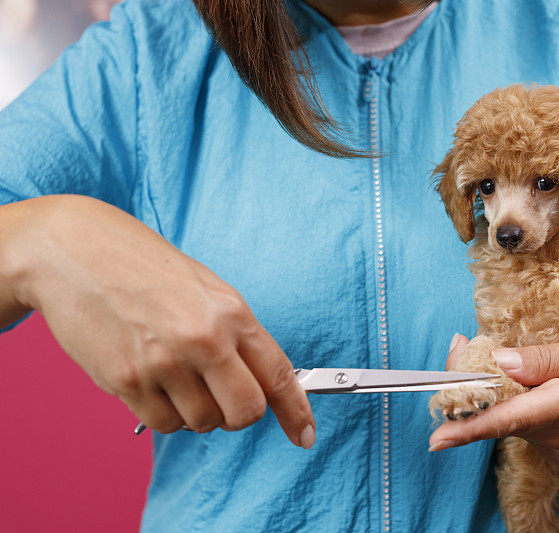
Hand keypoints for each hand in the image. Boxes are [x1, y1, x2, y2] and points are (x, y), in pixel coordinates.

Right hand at [2, 195, 314, 446]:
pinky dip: (163, 413)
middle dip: (239, 415)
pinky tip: (151, 379)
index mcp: (231, 313)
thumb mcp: (204, 287)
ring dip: (196, 411)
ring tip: (174, 373)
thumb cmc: (141, 264)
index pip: (279, 376)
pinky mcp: (125, 381)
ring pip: (202, 423)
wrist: (71, 250)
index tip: (304, 436)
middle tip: (222, 398)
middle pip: (245, 413)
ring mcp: (163, 363)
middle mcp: (203, 340)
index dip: (296, 413)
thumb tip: (259, 382)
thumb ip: (234, 334)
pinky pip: (162, 424)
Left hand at [429, 331, 558, 450]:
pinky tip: (489, 366)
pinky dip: (494, 392)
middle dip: (465, 386)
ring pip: (499, 415)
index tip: (437, 439)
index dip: (470, 429)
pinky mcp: (545, 431)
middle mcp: (552, 429)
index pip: (508, 420)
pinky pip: (510, 414)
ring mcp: (548, 434)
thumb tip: (499, 362)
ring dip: (478, 387)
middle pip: (494, 414)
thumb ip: (544, 358)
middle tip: (456, 346)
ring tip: (467, 348)